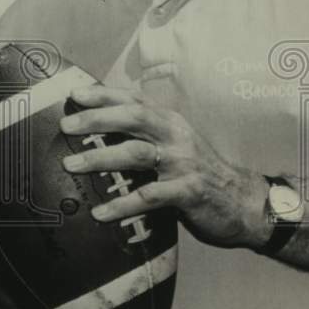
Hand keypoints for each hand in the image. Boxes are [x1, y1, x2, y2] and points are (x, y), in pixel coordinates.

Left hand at [61, 85, 269, 249]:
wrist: (242, 200)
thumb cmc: (200, 173)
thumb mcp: (177, 146)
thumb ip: (148, 136)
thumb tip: (101, 130)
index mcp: (172, 122)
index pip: (135, 100)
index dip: (105, 95)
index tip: (75, 95)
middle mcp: (177, 136)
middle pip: (134, 118)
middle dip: (97, 119)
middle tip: (66, 126)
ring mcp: (183, 163)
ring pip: (137, 153)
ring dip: (101, 158)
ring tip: (72, 165)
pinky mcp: (188, 191)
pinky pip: (149, 196)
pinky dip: (123, 204)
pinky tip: (101, 213)